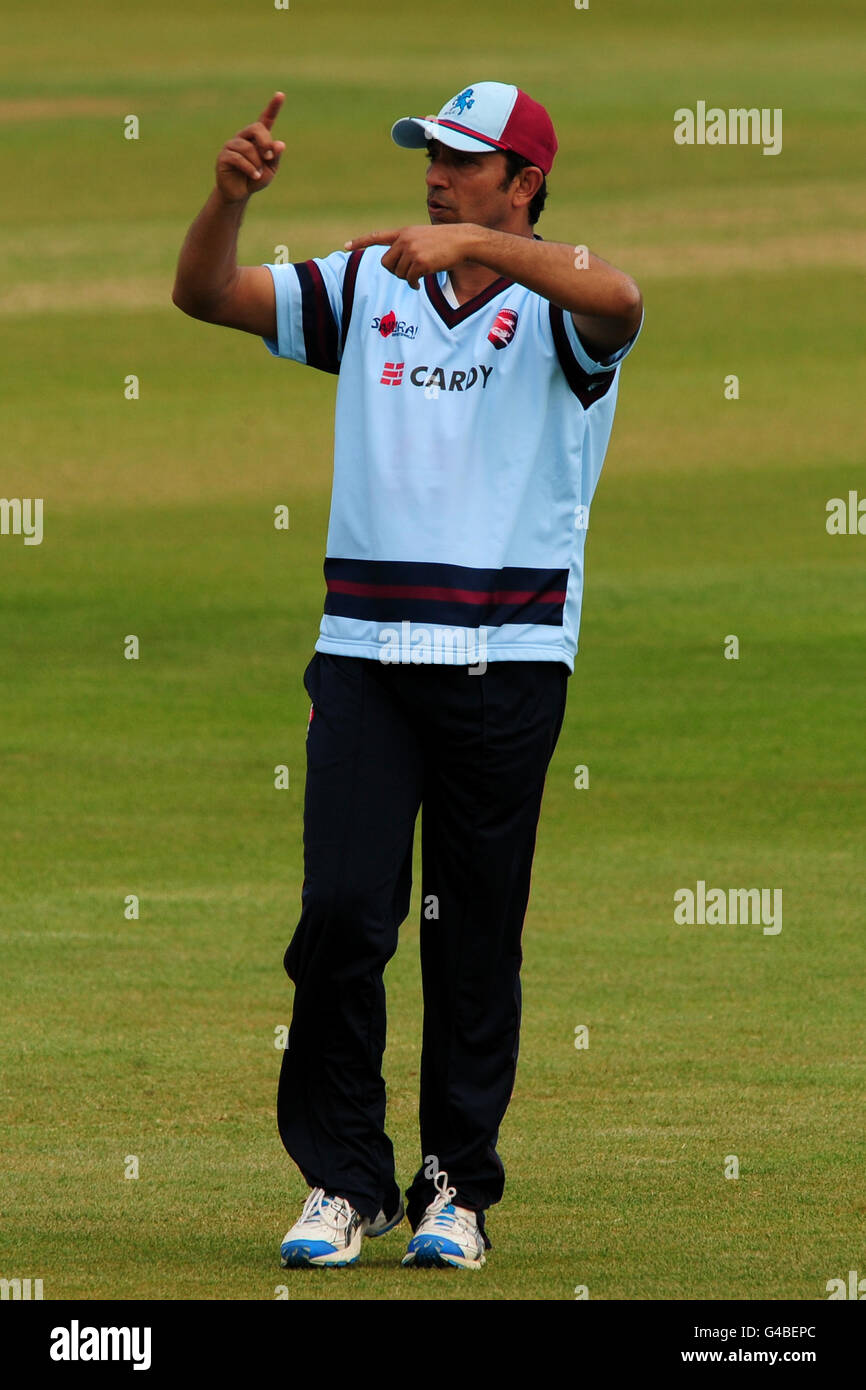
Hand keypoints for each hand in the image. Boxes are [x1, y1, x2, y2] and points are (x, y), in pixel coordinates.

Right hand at [216, 92, 285, 202]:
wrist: (239, 192)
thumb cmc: (256, 178)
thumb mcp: (270, 169)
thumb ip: (275, 157)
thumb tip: (280, 144)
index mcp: (257, 137)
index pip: (266, 118)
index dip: (273, 107)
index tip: (281, 95)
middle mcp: (244, 137)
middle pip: (256, 128)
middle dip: (266, 143)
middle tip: (269, 157)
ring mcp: (232, 144)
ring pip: (248, 147)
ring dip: (257, 162)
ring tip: (258, 173)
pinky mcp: (224, 156)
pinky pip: (239, 158)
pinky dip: (250, 168)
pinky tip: (254, 175)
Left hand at [344, 224, 476, 288]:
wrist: (463, 240)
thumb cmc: (445, 242)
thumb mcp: (422, 238)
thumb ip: (407, 246)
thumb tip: (395, 267)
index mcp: (404, 232)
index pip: (377, 236)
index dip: (360, 242)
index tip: (345, 247)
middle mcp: (404, 239)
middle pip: (386, 263)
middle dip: (395, 271)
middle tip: (408, 273)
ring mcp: (411, 250)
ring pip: (398, 273)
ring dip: (407, 278)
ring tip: (419, 274)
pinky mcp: (420, 262)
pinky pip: (409, 280)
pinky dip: (413, 285)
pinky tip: (419, 284)